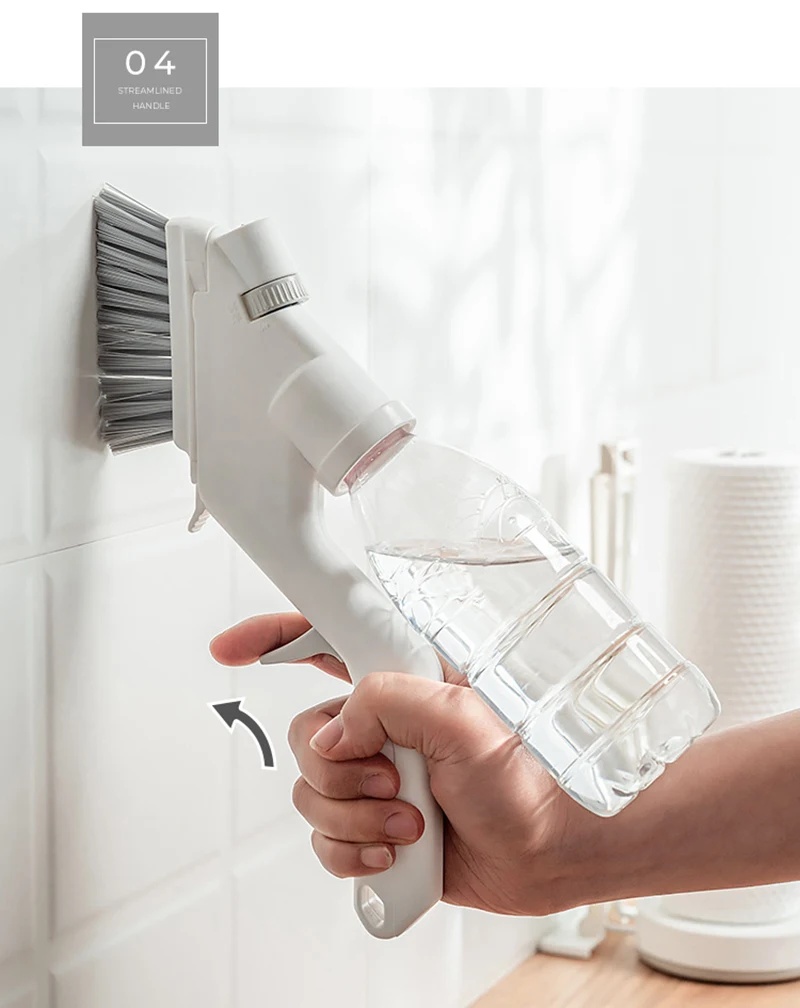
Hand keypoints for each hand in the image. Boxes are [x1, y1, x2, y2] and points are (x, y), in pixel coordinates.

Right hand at [210, 612, 595, 916]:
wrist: (549, 851)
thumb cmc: (527, 776)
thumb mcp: (462, 718)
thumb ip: (387, 701)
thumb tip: (336, 733)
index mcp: (402, 682)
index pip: (324, 642)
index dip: (272, 639)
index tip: (230, 647)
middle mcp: (382, 727)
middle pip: (305, 733)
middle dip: (341, 770)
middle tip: (394, 779)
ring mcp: (375, 779)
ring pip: (309, 793)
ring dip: (358, 817)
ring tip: (412, 824)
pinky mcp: (373, 827)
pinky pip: (323, 841)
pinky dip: (354, 852)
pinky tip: (395, 853)